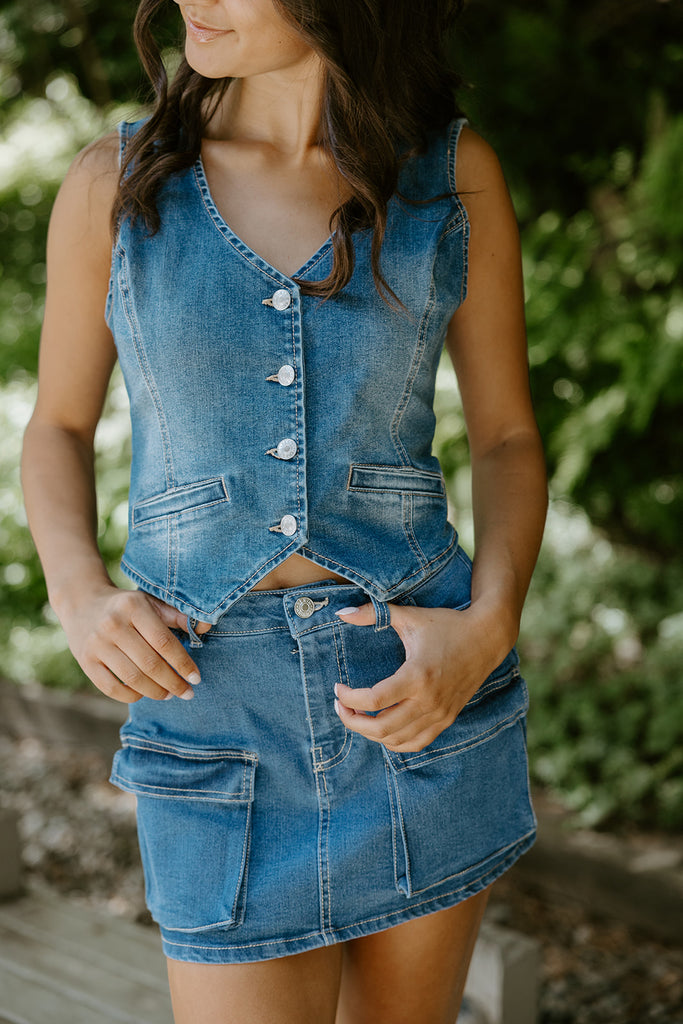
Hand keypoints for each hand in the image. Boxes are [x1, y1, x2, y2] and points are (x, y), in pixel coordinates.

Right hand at [60, 585, 211, 703]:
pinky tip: (143, 694)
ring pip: (133, 678)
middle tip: (187, 692)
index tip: (196, 678)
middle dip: (173, 682)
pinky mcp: (85, 661)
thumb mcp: (150, 601)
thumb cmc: (126, 605)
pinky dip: (131, 696)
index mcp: (133, 607)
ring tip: (169, 694)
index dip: (183, 664)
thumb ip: (176, 615)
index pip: (165, 642)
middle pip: (150, 664)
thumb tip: (204, 628)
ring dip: (155, 692)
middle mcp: (113, 625)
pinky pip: (111, 688)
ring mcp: (96, 644)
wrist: (81, 602)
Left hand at [334, 601, 503, 752]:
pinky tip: (381, 727)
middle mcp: (428, 701)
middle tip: (340, 706)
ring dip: (370, 733)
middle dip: (352, 721)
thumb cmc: (446, 625)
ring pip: (396, 740)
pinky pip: (415, 743)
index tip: (338, 689)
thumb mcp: (409, 617)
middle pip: (381, 727)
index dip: (349, 698)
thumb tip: (341, 613)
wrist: (486, 639)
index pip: (374, 700)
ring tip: (357, 716)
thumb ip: (373, 613)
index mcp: (417, 676)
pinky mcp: (446, 719)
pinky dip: (394, 741)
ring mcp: (439, 714)